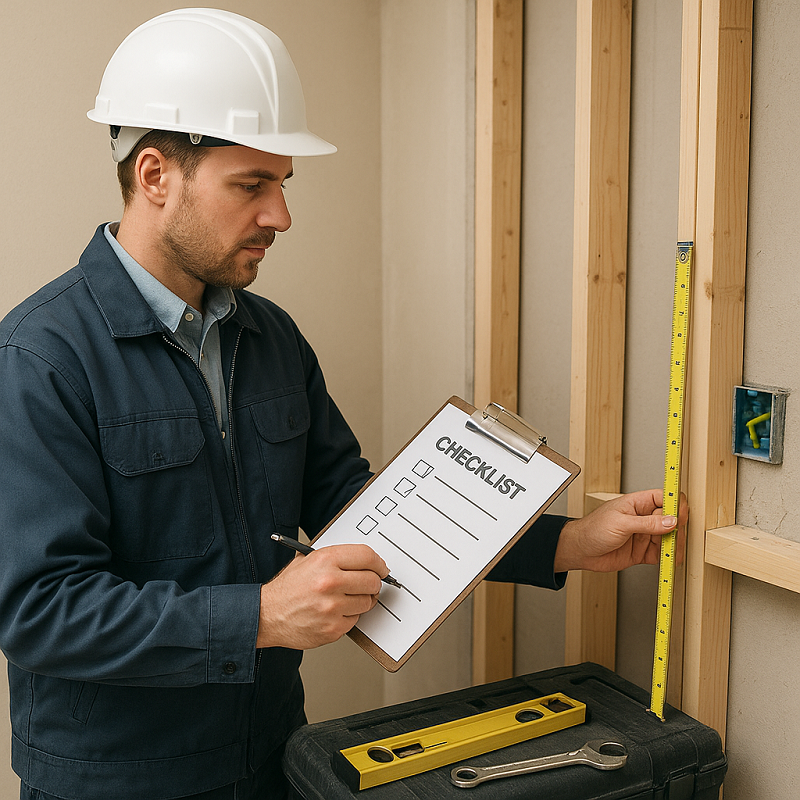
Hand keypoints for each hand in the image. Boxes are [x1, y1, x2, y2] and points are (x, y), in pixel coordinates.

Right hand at [256, 544, 388, 649]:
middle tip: (366, 584)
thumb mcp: (307, 560)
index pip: (367, 556)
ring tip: (344, 598)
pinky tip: (334, 612)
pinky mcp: (333, 628)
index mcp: (325, 560)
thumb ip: (337, 558)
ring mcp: (332, 608)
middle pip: (372, 581)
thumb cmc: (288, 588)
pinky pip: (355, 620)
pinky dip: (349, 616)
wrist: (266, 615)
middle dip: (373, 582)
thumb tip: (366, 561)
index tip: (381, 568)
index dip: (378, 563)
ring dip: (361, 600)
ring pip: (367, 602)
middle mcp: (330, 582)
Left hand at [553, 489, 686, 573]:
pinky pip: (661, 554)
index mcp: (637, 503)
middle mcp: (643, 518)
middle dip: (677, 528)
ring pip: (668, 538)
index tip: (681, 515)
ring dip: (675, 545)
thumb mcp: (621, 523)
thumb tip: (670, 521)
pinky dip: (668, 558)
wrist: (580, 551)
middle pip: (670, 519)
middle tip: (677, 538)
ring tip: (675, 552)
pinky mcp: (642, 552)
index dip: (675, 504)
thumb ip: (647, 523)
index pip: (664, 498)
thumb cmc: (592, 529)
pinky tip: (671, 561)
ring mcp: (644, 535)